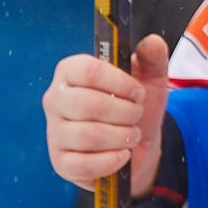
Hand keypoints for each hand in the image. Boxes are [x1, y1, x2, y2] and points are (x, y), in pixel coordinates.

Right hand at [43, 36, 168, 197]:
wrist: (137, 145)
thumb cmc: (134, 106)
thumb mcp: (149, 79)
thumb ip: (153, 57)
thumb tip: (153, 43)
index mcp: (70, 72)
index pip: (88, 71)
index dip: (120, 83)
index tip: (138, 92)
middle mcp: (55, 99)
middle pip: (89, 105)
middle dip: (124, 113)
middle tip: (137, 116)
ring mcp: (55, 132)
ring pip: (88, 136)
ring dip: (121, 137)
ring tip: (131, 135)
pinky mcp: (60, 163)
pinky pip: (84, 165)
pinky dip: (112, 161)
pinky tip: (122, 155)